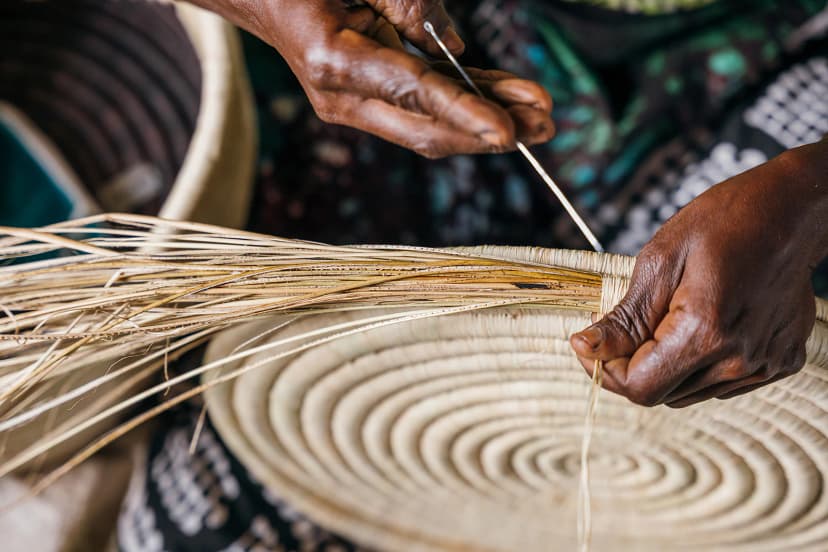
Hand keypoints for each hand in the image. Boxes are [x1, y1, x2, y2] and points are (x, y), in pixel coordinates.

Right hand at [187, 0, 553, 156]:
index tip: (507, 132)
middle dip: (488, 130)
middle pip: (425, 127)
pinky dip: (463, 106)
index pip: (410, 91)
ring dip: (485, 122)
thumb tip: (456, 48)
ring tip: (540, 119)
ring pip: (429, 124)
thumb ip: (405, 3)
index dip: (462, 112)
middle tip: (545, 125)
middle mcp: (341, 95)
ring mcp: (352, 103)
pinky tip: (504, 103)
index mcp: (332, 60)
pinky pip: (421, 107)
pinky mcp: (365, 99)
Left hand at [570, 140, 827, 407]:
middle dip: (631, 367)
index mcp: (706, 332)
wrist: (792, 210)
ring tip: (668, 318)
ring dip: (665, 367)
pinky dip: (699, 364)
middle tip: (623, 328)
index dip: (606, 371)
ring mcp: (764, 364)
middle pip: (663, 395)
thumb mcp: (659, 260)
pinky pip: (721, 383)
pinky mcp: (780, 362)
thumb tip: (585, 348)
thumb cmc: (723, 222)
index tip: (591, 345)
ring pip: (690, 393)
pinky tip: (702, 324)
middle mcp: (739, 359)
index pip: (640, 388)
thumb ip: (625, 317)